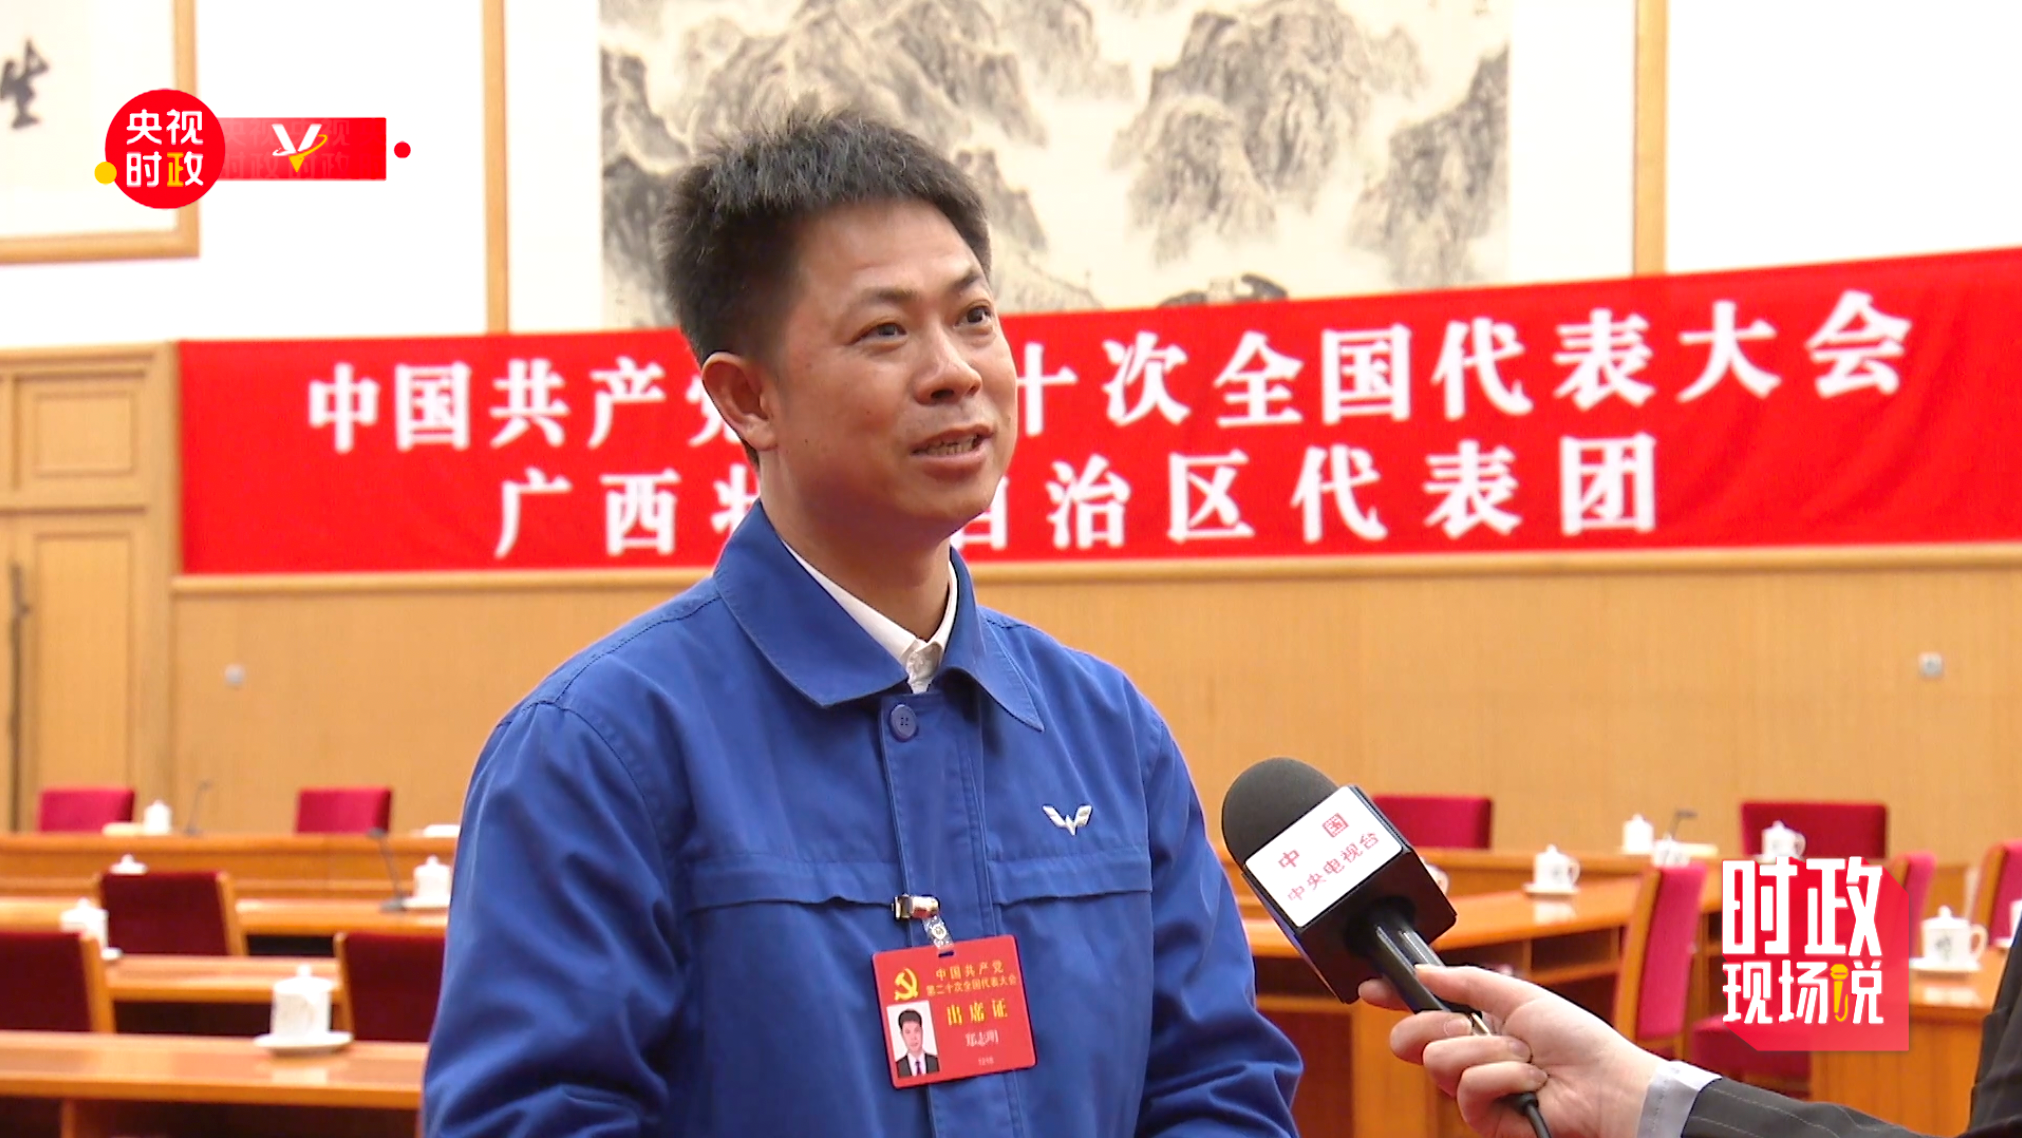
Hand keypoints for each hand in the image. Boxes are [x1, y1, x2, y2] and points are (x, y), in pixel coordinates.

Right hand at [1357, 965, 1662, 1137]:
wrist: (1605, 1083)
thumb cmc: (1575, 1039)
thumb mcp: (1519, 995)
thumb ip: (1467, 982)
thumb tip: (1423, 972)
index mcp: (1474, 1022)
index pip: (1421, 1010)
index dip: (1392, 998)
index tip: (1371, 988)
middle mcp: (1467, 1056)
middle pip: (1408, 1041)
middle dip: (1432, 1025)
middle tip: (1466, 1025)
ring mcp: (1473, 1088)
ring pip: (1437, 1062)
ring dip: (1488, 1052)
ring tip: (1524, 1058)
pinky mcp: (1483, 1118)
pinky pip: (1467, 1090)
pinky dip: (1502, 1078)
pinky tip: (1529, 1082)